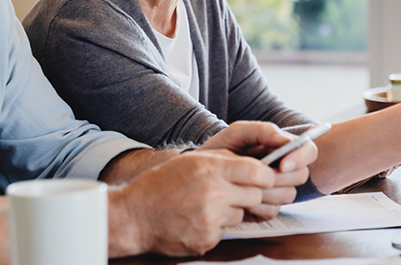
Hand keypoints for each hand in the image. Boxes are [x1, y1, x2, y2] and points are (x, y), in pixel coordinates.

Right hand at [110, 150, 273, 256]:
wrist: (134, 217)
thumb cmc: (160, 186)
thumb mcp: (192, 161)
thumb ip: (225, 161)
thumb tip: (257, 165)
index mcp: (210, 168)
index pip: (259, 173)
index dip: (266, 176)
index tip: (263, 178)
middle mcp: (212, 193)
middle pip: (256, 195)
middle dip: (250, 194)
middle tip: (233, 193)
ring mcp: (210, 219)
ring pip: (241, 214)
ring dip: (231, 211)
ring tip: (207, 205)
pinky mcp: (207, 239)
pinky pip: (226, 231)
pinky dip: (216, 226)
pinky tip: (197, 219)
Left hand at [202, 121, 314, 218]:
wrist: (198, 174)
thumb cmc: (220, 149)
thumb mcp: (238, 133)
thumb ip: (263, 131)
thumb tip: (286, 141)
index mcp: (281, 148)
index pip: (309, 151)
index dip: (300, 158)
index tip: (283, 164)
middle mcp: (283, 169)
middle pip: (301, 175)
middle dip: (281, 177)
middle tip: (260, 176)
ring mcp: (275, 189)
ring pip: (289, 195)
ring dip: (268, 192)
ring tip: (245, 185)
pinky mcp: (265, 207)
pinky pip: (273, 211)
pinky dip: (257, 206)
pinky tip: (242, 198)